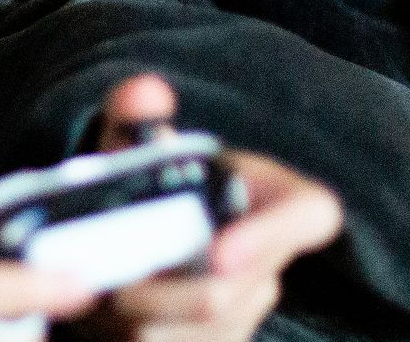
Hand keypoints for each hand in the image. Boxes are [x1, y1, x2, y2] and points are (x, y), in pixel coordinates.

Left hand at [80, 74, 343, 341]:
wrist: (142, 228)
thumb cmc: (152, 180)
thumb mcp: (139, 141)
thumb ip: (137, 113)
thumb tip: (144, 93)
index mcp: (279, 199)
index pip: (311, 216)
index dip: (272, 237)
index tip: (218, 251)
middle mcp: (272, 264)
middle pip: (230, 292)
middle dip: (164, 288)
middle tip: (111, 274)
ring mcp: (245, 312)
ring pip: (197, 330)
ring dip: (139, 314)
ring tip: (97, 286)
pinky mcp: (216, 341)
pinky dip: (131, 334)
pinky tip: (102, 311)